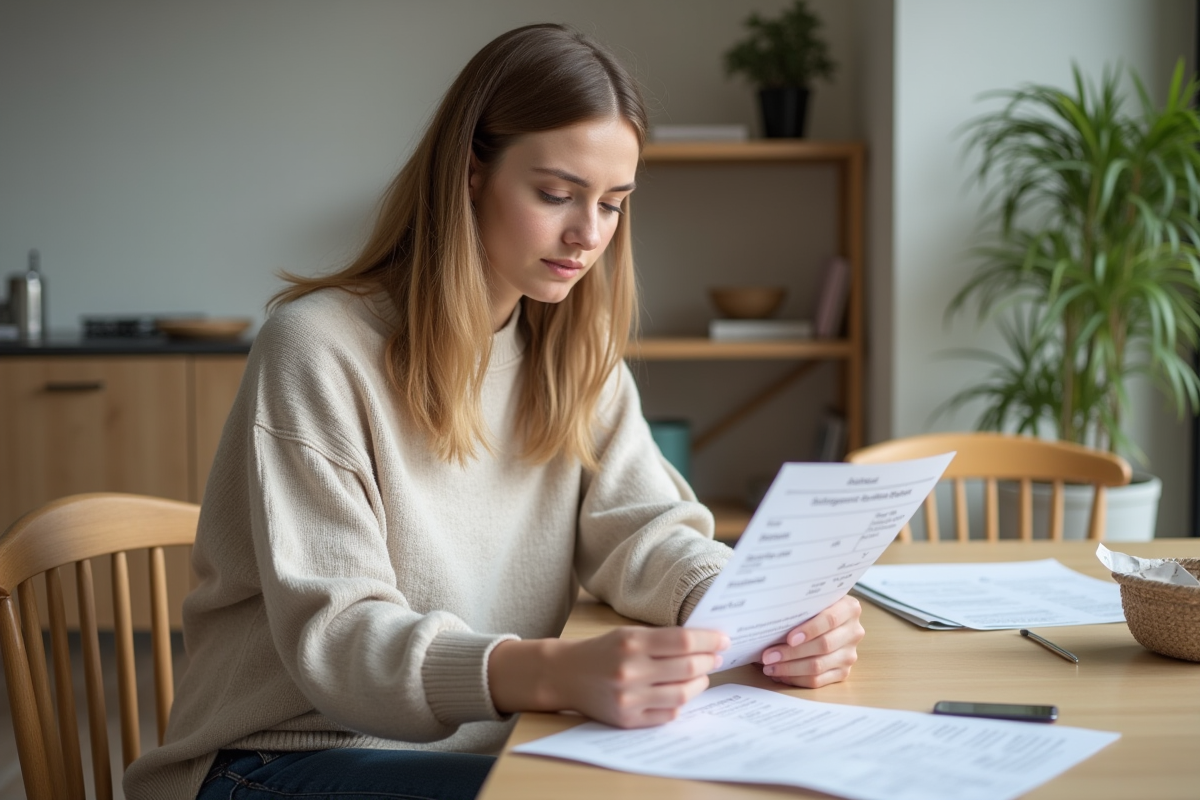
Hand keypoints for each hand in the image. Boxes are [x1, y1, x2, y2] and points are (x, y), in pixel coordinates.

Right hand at [489, 627, 728, 728]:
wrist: (566, 674)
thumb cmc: (603, 650)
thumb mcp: (629, 633)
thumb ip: (663, 638)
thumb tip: (705, 642)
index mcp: (632, 642)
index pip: (684, 641)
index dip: (709, 640)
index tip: (723, 639)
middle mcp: (630, 670)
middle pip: (687, 668)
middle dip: (708, 662)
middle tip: (716, 657)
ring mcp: (629, 698)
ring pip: (682, 695)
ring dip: (699, 684)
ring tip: (702, 675)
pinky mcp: (627, 719)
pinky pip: (667, 715)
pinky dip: (680, 704)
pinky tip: (681, 692)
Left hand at [758, 595, 863, 687]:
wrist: (828, 617)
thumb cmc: (813, 607)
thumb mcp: (811, 600)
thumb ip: (800, 607)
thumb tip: (770, 621)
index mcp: (849, 609)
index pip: (830, 620)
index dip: (809, 630)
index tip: (789, 639)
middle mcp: (854, 632)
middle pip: (823, 646)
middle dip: (791, 652)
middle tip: (768, 656)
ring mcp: (849, 654)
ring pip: (818, 666)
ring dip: (790, 668)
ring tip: (769, 666)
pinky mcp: (843, 672)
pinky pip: (818, 681)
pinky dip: (796, 679)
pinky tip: (780, 674)